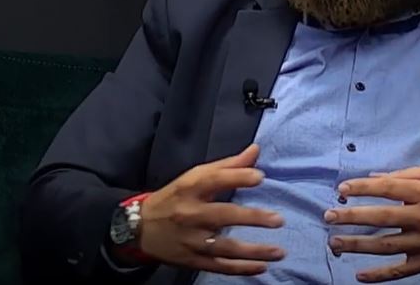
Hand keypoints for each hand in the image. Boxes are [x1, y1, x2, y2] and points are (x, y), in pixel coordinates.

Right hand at [135, 144, 285, 275]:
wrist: (139, 228)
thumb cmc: (175, 196)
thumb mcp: (195, 176)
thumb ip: (228, 165)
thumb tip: (256, 150)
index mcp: (191, 188)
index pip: (215, 180)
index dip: (238, 177)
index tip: (261, 178)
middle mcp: (191, 214)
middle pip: (223, 215)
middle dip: (252, 218)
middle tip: (278, 220)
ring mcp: (191, 240)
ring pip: (225, 247)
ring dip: (254, 251)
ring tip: (279, 251)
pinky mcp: (192, 260)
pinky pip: (219, 266)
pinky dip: (241, 269)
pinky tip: (262, 267)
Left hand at [324, 163, 419, 281]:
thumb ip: (406, 174)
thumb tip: (375, 177)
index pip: (388, 188)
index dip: (362, 188)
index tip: (342, 189)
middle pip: (382, 218)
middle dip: (352, 217)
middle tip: (328, 215)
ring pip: (385, 246)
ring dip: (357, 245)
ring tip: (334, 242)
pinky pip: (400, 271)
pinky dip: (379, 275)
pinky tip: (360, 276)